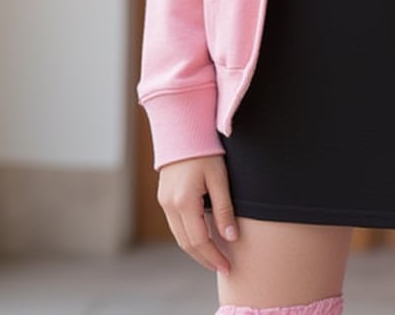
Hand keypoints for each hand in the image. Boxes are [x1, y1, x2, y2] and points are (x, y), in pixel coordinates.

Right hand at [157, 154, 237, 273]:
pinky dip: (188, 236)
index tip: (227, 267)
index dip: (213, 257)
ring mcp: (164, 201)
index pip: (199, 241)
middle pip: (186, 243)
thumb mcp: (219, 178)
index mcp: (184, 201)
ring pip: (179, 236)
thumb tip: (231, 238)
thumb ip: (224, 209)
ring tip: (214, 257)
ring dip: (196, 250)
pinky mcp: (164, 197)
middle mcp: (169, 205)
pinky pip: (175, 225)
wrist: (182, 127)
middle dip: (205, 258)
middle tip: (223, 267)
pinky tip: (202, 238)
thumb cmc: (205, 150)